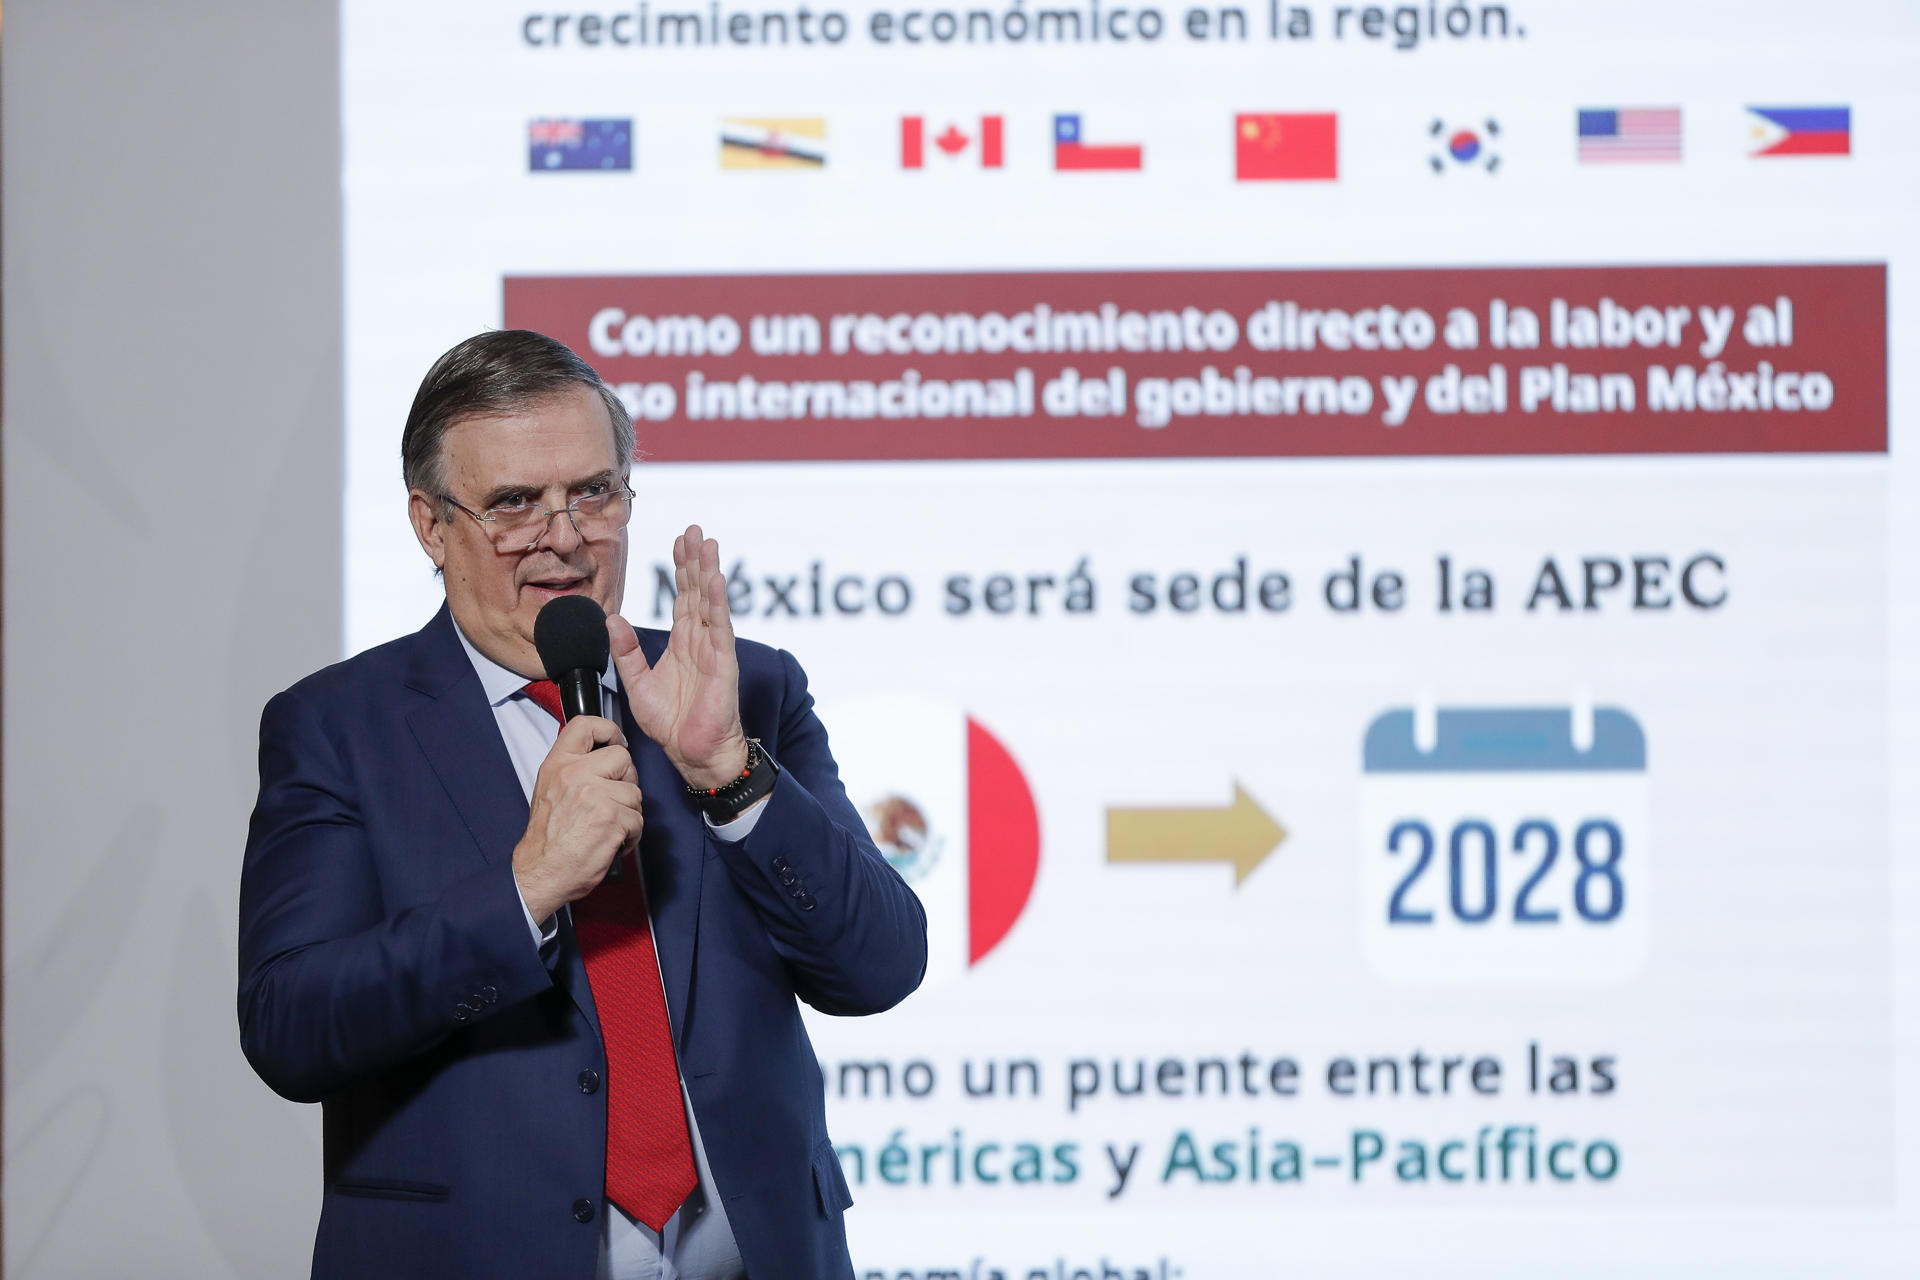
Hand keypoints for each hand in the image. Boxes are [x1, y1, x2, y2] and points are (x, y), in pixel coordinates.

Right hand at [512, 715, 642, 921]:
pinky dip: (630, 835)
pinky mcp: (611, 819)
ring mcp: (594, 795)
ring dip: (628, 813)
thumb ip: (574, 768)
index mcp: (558, 765)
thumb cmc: (547, 838)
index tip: (616, 742)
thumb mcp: (550, 789)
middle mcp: (575, 775)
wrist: (542, 871)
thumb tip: (602, 756)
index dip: (609, 730)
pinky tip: (612, 841)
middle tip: (614, 800)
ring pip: (634, 793)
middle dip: (626, 780)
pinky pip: (638, 820)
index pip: (585, 725)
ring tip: (608, 826)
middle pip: (623, 758)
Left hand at [609, 524, 748, 792]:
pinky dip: (717, 603)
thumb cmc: (671, 723)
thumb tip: (611, 619)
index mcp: (682, 643)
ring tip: (708, 543)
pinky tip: (715, 581)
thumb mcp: (637, 683)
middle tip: (694, 529)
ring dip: (709, 571)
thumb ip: (626, 651)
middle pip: (697, 591)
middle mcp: (700, 640)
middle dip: (695, 560)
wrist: (691, 753)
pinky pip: (720, 628)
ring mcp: (714, 649)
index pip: (682, 597)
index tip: (678, 541)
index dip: (681, 569)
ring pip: (710, 602)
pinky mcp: (723, 663)